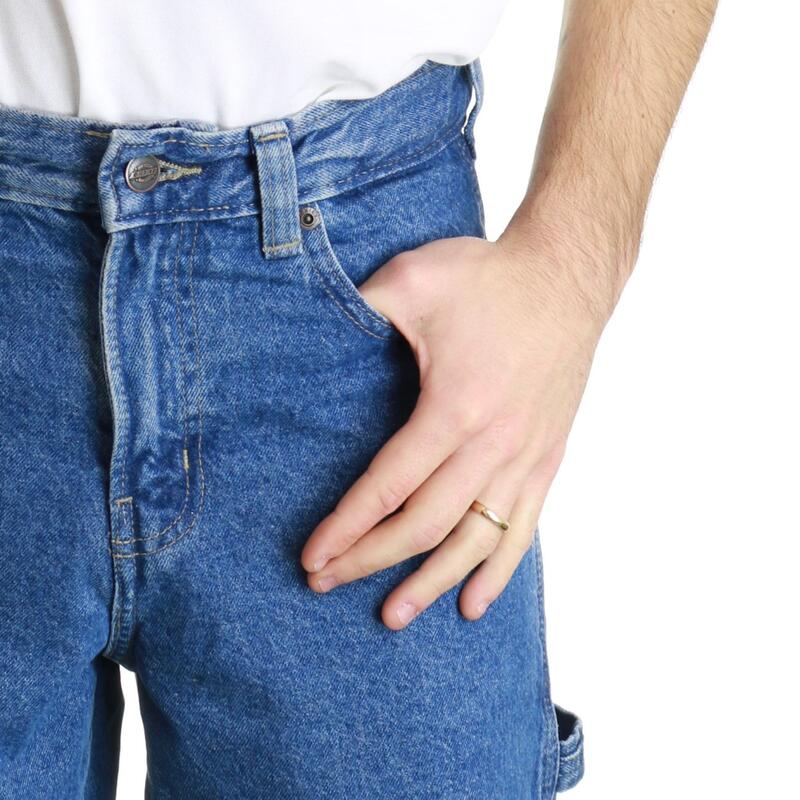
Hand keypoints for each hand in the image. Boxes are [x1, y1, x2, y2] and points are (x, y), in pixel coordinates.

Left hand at [301, 229, 609, 628]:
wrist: (566, 276)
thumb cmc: (489, 278)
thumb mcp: (413, 278)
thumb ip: (360, 310)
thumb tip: (310, 332)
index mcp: (455, 406)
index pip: (388, 485)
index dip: (347, 525)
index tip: (313, 556)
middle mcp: (493, 444)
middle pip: (424, 524)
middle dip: (370, 559)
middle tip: (326, 584)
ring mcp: (525, 458)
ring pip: (473, 541)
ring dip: (430, 582)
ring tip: (392, 615)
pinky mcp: (547, 459)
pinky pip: (522, 530)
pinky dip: (498, 572)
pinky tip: (473, 604)